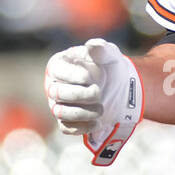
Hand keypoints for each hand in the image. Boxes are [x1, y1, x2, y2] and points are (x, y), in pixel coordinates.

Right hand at [44, 38, 142, 166]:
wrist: (119, 89)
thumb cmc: (108, 66)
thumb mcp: (109, 54)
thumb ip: (102, 49)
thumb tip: (92, 46)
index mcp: (60, 64)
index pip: (57, 70)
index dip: (73, 75)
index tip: (90, 77)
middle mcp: (54, 85)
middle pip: (56, 93)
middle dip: (80, 95)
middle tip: (99, 92)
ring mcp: (58, 104)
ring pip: (60, 112)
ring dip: (83, 113)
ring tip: (101, 109)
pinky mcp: (67, 121)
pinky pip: (66, 128)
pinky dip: (82, 127)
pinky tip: (98, 123)